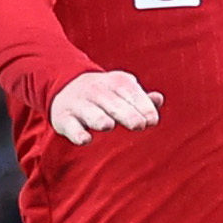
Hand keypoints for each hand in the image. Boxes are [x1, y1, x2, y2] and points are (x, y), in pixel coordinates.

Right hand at [49, 69, 163, 144]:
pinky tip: (86, 139)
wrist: (65, 87)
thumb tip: (159, 99)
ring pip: (91, 113)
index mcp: (115, 82)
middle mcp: (96, 91)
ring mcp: (79, 104)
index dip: (143, 106)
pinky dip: (77, 134)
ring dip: (99, 119)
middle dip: (127, 114)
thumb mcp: (123, 90)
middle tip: (139, 125)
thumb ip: (141, 98)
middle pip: (113, 104)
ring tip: (108, 125)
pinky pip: (71, 126)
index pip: (131, 93)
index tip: (152, 121)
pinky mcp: (64, 118)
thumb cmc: (106, 95)